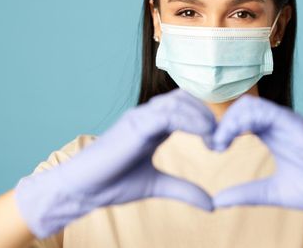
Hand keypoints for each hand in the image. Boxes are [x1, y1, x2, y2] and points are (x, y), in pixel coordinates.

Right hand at [14, 88, 216, 238]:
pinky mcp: (134, 125)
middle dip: (207, 115)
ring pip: (178, 102)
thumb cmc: (113, 184)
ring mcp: (139, 117)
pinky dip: (190, 121)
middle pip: (185, 98)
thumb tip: (212, 204)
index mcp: (152, 125)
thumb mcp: (157, 186)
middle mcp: (146, 116)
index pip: (184, 106)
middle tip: (220, 140)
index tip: (218, 144)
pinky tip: (204, 135)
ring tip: (214, 139)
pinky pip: (168, 114)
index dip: (205, 119)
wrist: (82, 190)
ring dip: (202, 117)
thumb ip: (184, 190)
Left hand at [211, 94, 302, 236]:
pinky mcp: (297, 124)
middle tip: (215, 145)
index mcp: (271, 135)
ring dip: (230, 120)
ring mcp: (288, 122)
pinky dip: (245, 119)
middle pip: (241, 108)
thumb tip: (216, 201)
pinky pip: (266, 111)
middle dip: (222, 123)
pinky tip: (235, 138)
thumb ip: (245, 193)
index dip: (222, 129)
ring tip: (221, 143)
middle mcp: (278, 125)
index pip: (239, 119)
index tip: (214, 148)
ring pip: (250, 105)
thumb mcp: (272, 192)